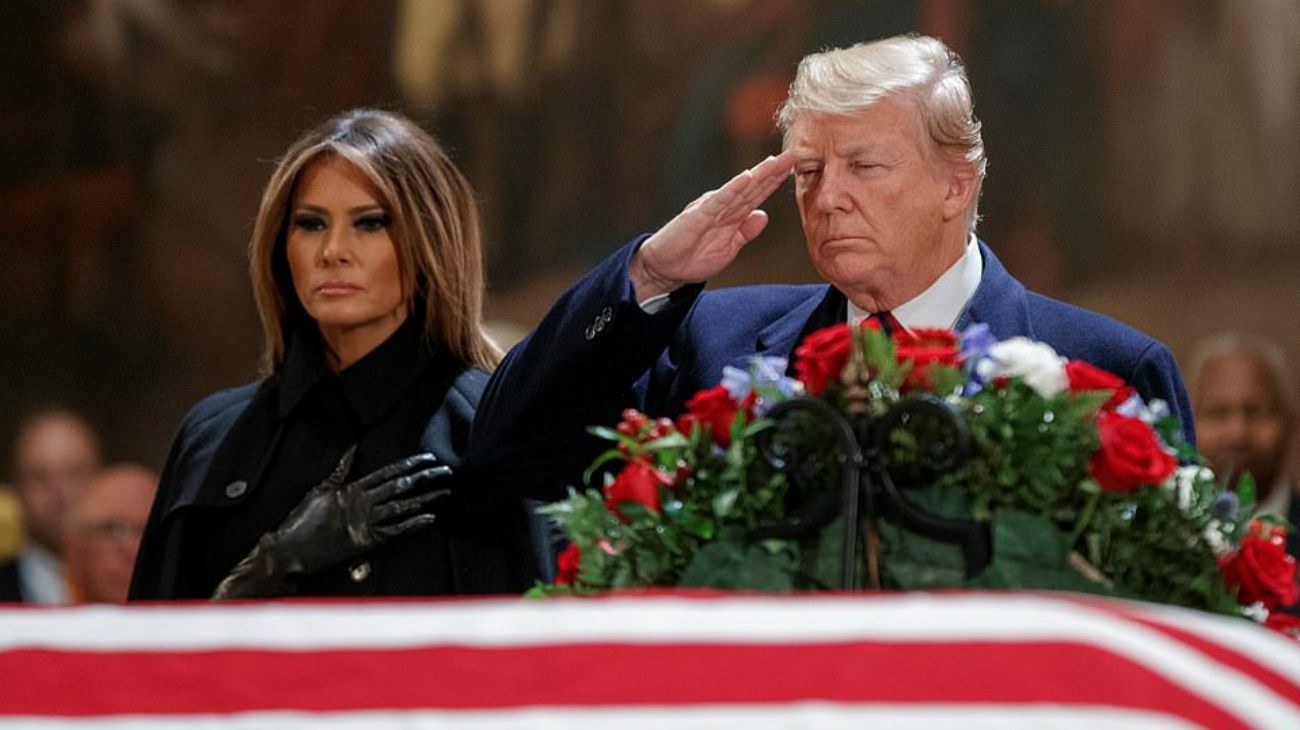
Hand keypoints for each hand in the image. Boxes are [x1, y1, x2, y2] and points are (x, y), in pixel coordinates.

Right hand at [212, 446, 450, 598]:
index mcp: (352, 488)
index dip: (411, 464)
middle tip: (446, 472)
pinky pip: (396, 532)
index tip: (429, 459)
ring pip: (403, 508)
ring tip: (445, 492)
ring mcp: (366, 523)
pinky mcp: (367, 543)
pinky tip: (430, 518)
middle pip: (401, 486)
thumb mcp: (319, 489)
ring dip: (426, 500)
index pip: (388, 472)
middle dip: (425, 478)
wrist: (289, 551)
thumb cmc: (300, 520)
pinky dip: (414, 525)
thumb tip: (352, 448)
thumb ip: (340, 471)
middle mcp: (363, 503)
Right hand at [630, 151, 793, 300]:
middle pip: (752, 187)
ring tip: (776, 161)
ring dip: (758, 174)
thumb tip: (763, 216)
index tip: (793, 169)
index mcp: (731, 215)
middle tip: (793, 155)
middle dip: (772, 172)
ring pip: (740, 189)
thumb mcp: (728, 248)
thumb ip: (745, 232)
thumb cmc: (693, 257)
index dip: (774, 182)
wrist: (664, 269)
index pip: (756, 195)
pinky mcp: (698, 215)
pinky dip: (734, 188)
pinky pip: (720, 200)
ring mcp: (711, 208)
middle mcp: (722, 206)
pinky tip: (748, 177)